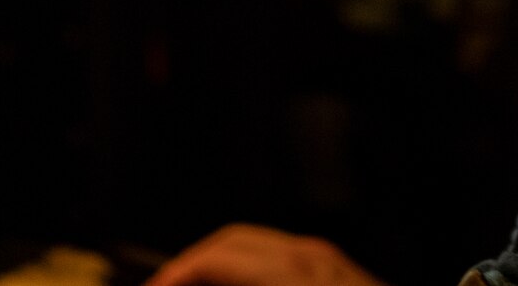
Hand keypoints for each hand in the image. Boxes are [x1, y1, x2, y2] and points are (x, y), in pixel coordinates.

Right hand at [144, 224, 385, 285]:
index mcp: (293, 275)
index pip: (216, 257)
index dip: (174, 275)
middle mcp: (313, 258)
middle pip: (232, 242)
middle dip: (192, 267)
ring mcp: (332, 262)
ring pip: (257, 247)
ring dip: (222, 269)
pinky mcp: (342, 273)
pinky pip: (283, 258)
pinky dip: (252, 271)